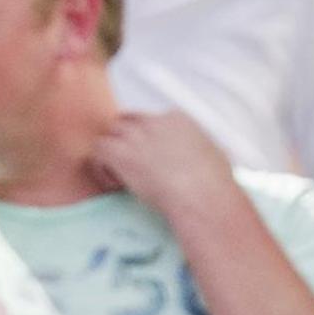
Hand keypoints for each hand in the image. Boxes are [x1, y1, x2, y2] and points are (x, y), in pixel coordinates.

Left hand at [90, 108, 243, 220]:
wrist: (201, 195)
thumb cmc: (214, 184)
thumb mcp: (215, 155)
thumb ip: (201, 149)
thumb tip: (204, 156)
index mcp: (178, 119)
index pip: (150, 120)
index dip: (146, 140)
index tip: (150, 159)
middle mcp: (154, 122)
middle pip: (127, 122)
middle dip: (124, 141)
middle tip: (129, 166)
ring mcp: (135, 135)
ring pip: (110, 134)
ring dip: (112, 154)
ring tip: (122, 179)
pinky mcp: (120, 152)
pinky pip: (98, 151)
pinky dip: (101, 167)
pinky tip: (115, 185)